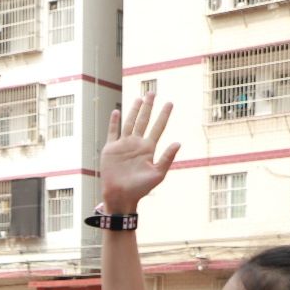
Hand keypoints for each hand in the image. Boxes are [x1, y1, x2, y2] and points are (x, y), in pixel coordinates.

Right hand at [100, 92, 179, 213]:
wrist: (121, 196)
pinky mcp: (111, 150)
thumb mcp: (158, 174)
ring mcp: (123, 145)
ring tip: (139, 98)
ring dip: (134, 110)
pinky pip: (113, 132)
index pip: (158, 127)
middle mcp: (136, 144)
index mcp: (148, 149)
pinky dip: (114, 122)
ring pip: (129, 123)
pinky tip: (117, 112)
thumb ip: (167, 158)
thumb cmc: (140, 189)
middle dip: (148, 107)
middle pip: (144, 120)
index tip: (170, 103)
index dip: (164, 115)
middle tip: (152, 92)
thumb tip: (178, 142)